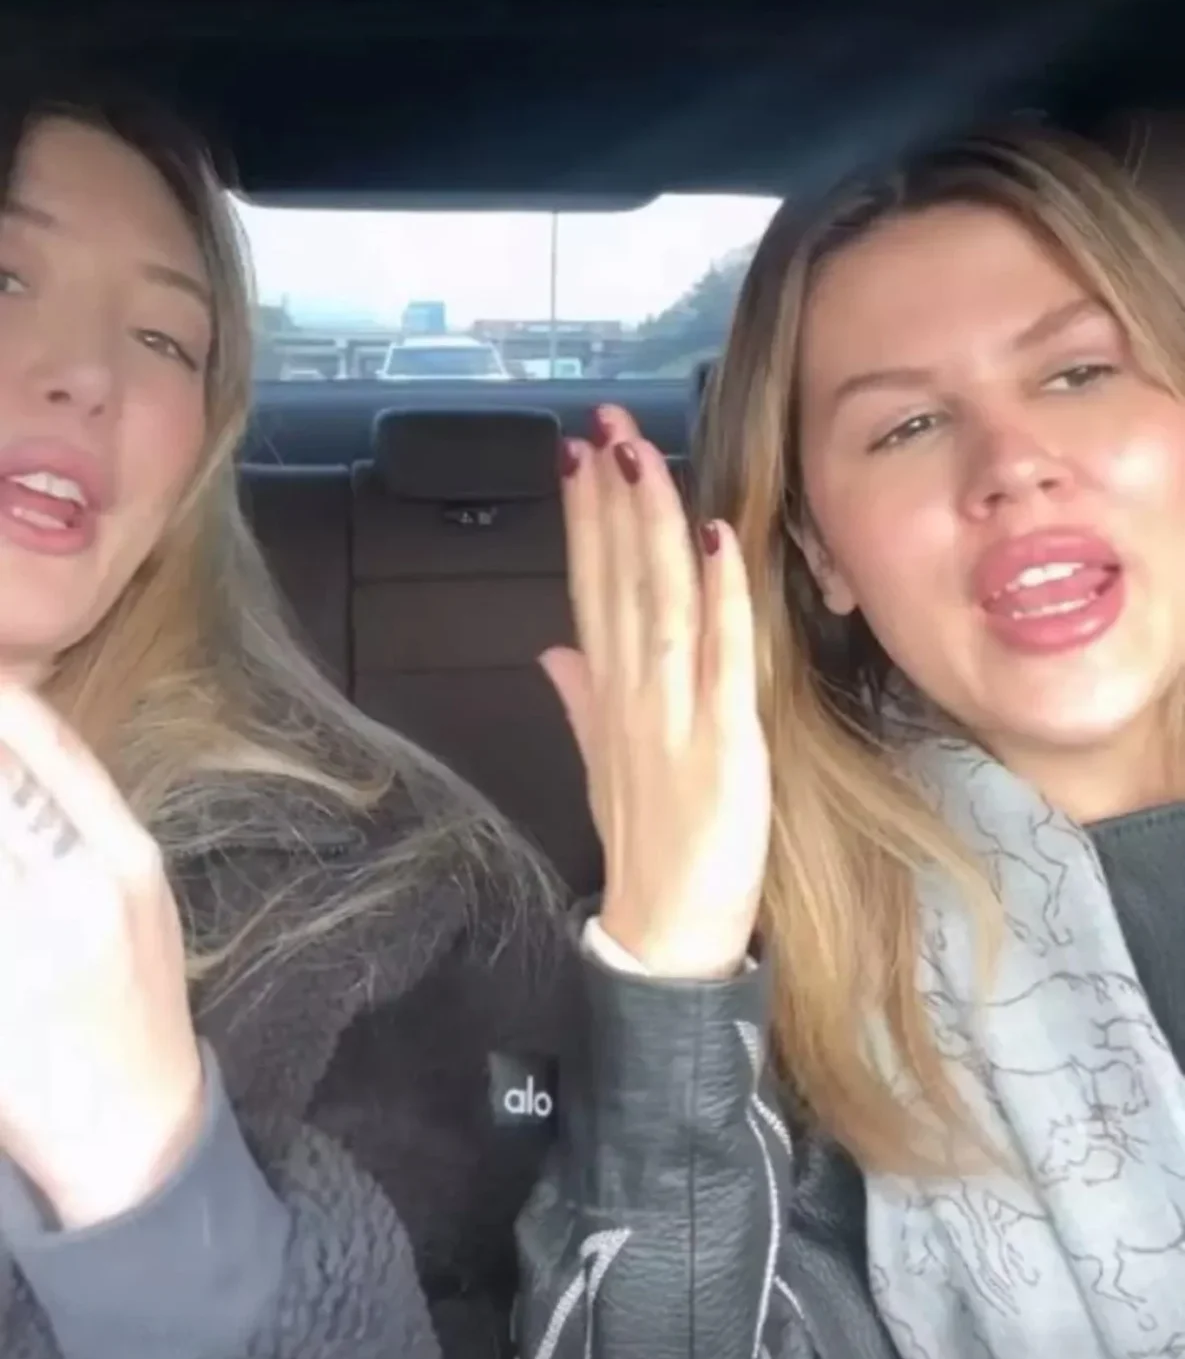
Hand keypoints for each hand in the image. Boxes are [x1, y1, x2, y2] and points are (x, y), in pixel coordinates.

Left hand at [0, 683, 202, 1227]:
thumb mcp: (139, 906)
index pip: (62, 760)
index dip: (14, 710)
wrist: (137, 1135)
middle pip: (6, 798)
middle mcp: (83, 895)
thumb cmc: (136, 1008)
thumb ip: (87, 836)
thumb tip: (18, 766)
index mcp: (130, 866)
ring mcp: (30, 949)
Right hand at [540, 405, 770, 979]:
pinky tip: (717, 538)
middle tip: (603, 425)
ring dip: (651, 527)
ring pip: (658, 604)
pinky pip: (721, 660)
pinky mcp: (725, 744)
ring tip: (642, 460)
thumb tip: (552, 649)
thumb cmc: (645, 847)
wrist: (666, 933)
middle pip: (616, 582)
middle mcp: (632, 697)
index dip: (583, 520)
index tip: (577, 454)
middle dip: (610, 499)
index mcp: (606, 696)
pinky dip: (720, 598)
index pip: (589, 588)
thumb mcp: (602, 765)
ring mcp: (675, 718)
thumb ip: (579, 701)